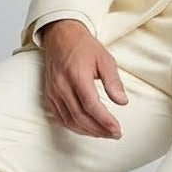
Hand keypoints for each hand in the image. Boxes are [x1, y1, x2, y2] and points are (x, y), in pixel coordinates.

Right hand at [41, 20, 127, 138]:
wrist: (61, 36)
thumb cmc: (84, 47)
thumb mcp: (105, 59)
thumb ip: (113, 81)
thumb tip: (122, 102)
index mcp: (77, 76)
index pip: (91, 106)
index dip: (105, 121)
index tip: (117, 129)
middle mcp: (62, 86)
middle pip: (80, 117)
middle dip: (99, 130)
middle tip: (114, 134)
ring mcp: (54, 92)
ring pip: (69, 121)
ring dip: (88, 131)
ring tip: (104, 134)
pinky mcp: (49, 95)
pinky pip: (60, 117)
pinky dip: (74, 127)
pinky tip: (87, 129)